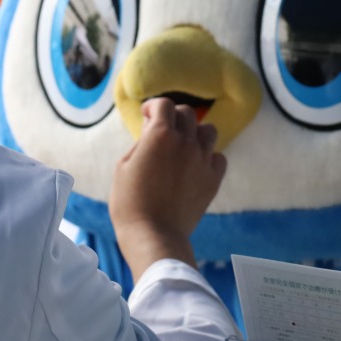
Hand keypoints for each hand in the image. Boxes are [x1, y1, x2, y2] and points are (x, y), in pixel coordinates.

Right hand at [109, 98, 227, 275]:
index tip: (147, 115)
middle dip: (173, 116)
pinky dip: (208, 157)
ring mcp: (202, 160)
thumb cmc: (130, 202)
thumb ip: (141, 142)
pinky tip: (196, 165)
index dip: (153, 106)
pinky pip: (218, 157)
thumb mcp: (123, 166)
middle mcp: (185, 142)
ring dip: (195, 133)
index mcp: (160, 135)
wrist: (153, 235)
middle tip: (163, 130)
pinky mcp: (213, 180)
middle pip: (187, 113)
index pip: (163, 104)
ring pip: (208, 131)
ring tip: (184, 145)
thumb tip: (151, 130)